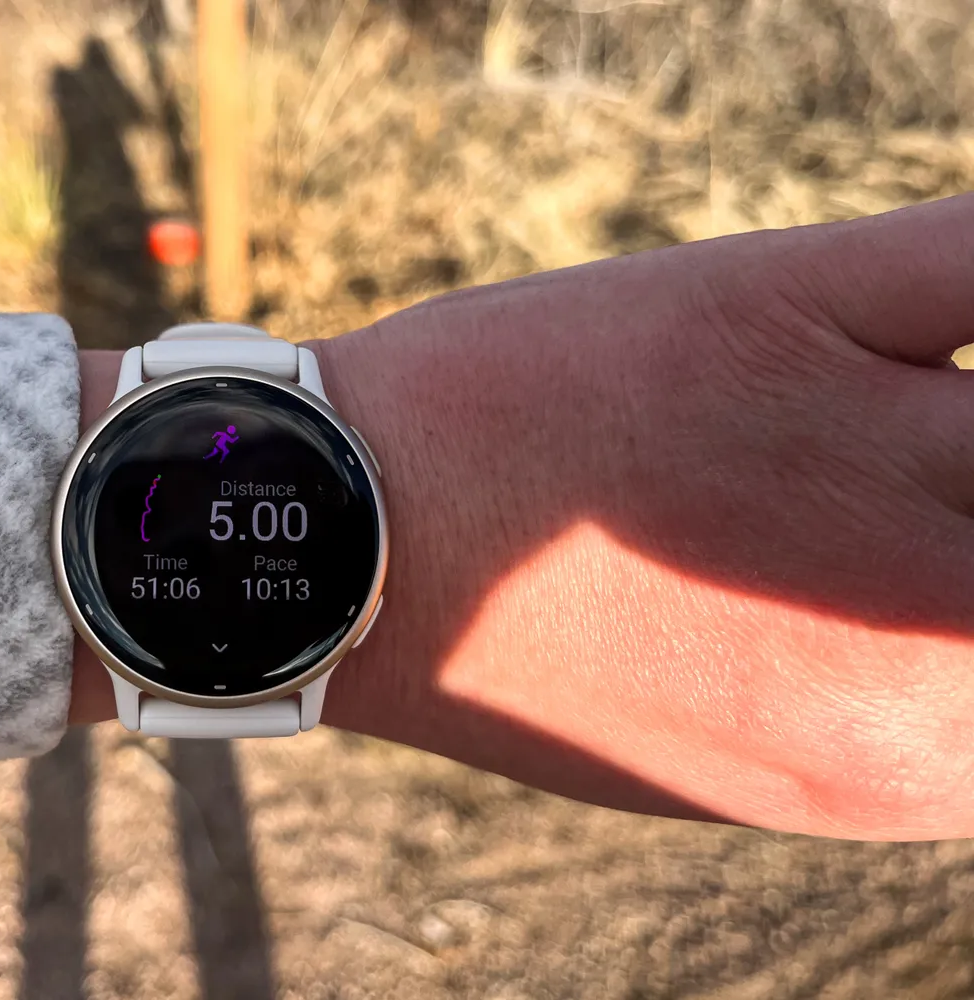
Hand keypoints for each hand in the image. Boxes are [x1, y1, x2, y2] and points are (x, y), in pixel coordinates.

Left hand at [315, 194, 973, 839]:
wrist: (355, 541)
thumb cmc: (531, 658)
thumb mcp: (751, 755)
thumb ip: (915, 727)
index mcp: (912, 757)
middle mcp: (919, 620)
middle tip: (958, 493)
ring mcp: (866, 447)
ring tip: (931, 438)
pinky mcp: (791, 306)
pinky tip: (971, 300)